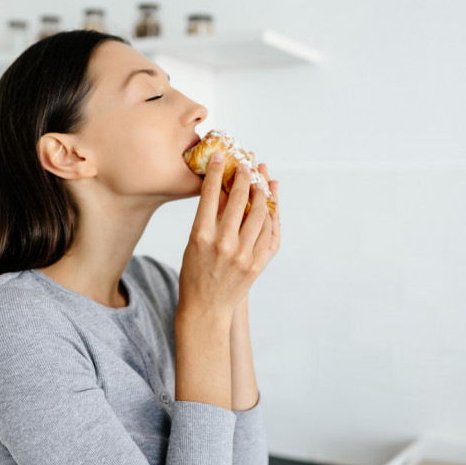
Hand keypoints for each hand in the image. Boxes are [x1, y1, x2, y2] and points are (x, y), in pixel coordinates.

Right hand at [179, 152, 277, 314]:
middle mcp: (223, 243)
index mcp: (200, 236)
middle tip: (247, 163)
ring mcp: (244, 255)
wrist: (205, 308)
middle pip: (239, 200)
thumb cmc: (194, 273)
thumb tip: (225, 188)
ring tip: (262, 179)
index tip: (222, 155)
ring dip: (262, 192)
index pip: (211, 194)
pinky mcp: (258, 264)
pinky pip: (271, 233)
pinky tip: (271, 203)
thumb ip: (209, 218)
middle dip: (244, 177)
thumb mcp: (193, 243)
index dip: (217, 171)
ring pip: (260, 214)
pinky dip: (272, 216)